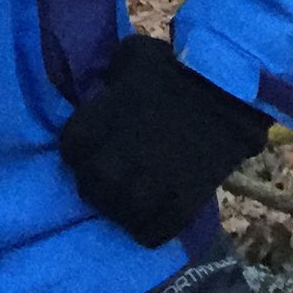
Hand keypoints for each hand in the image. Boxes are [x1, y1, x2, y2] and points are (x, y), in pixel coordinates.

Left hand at [58, 33, 271, 249]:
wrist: (224, 93)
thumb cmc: (172, 68)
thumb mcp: (125, 59)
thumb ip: (105, 80)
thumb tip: (102, 88)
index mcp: (91, 127)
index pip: (69, 151)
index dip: (83, 148)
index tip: (97, 144)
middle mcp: (110, 164)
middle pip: (88, 188)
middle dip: (99, 180)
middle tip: (116, 173)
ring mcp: (143, 190)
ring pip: (116, 214)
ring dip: (122, 206)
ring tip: (134, 198)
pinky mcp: (175, 208)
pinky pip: (150, 234)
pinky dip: (149, 228)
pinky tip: (154, 215)